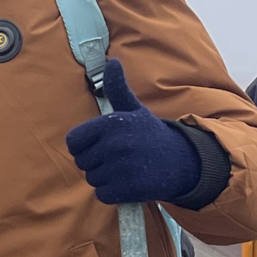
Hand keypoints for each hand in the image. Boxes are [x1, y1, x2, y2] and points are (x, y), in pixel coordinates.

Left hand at [64, 61, 203, 207]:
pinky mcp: (129, 188)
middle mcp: (115, 143)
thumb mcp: (133, 109)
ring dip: (105, 179)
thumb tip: (112, 62)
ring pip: (92, 180)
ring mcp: (122, 167)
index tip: (101, 146)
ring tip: (126, 169)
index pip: (73, 142)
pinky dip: (113, 193)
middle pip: (82, 163)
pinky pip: (103, 195)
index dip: (84, 147)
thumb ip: (117, 88)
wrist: (183, 161)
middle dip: (96, 164)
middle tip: (118, 158)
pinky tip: (129, 183)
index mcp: (111, 123)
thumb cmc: (151, 134)